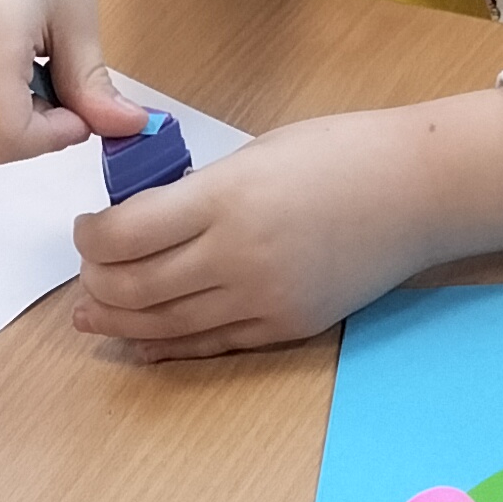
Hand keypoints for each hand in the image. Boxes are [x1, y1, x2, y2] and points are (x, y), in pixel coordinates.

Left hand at [73, 92, 502, 358]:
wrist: (417, 192)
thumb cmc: (339, 154)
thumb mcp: (254, 155)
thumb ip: (199, 192)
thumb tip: (143, 221)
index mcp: (225, 200)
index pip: (124, 235)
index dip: (90, 237)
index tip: (85, 227)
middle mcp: (237, 258)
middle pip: (133, 287)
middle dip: (95, 282)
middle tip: (85, 270)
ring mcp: (262, 300)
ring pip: (164, 327)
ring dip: (119, 321)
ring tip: (91, 314)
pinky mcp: (285, 328)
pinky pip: (210, 347)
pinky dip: (165, 346)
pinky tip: (141, 341)